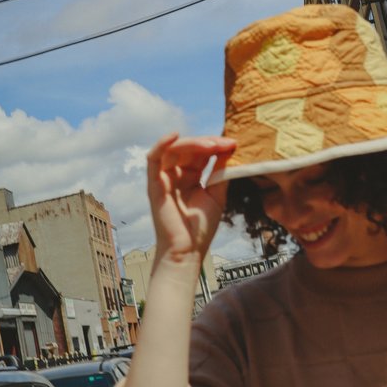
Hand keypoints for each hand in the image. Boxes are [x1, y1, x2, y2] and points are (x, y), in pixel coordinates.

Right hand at [147, 134, 235, 262]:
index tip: (233, 144)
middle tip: (225, 144)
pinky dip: (161, 144)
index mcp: (190, 176)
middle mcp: (175, 174)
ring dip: (193, 143)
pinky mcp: (154, 185)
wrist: (188, 251)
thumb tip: (230, 147)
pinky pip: (153, 159)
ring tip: (211, 145)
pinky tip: (174, 135)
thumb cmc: (201, 227)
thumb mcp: (217, 193)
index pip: (201, 152)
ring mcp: (164, 179)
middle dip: (207, 142)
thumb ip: (221, 171)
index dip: (215, 145)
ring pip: (174, 149)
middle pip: (188, 147)